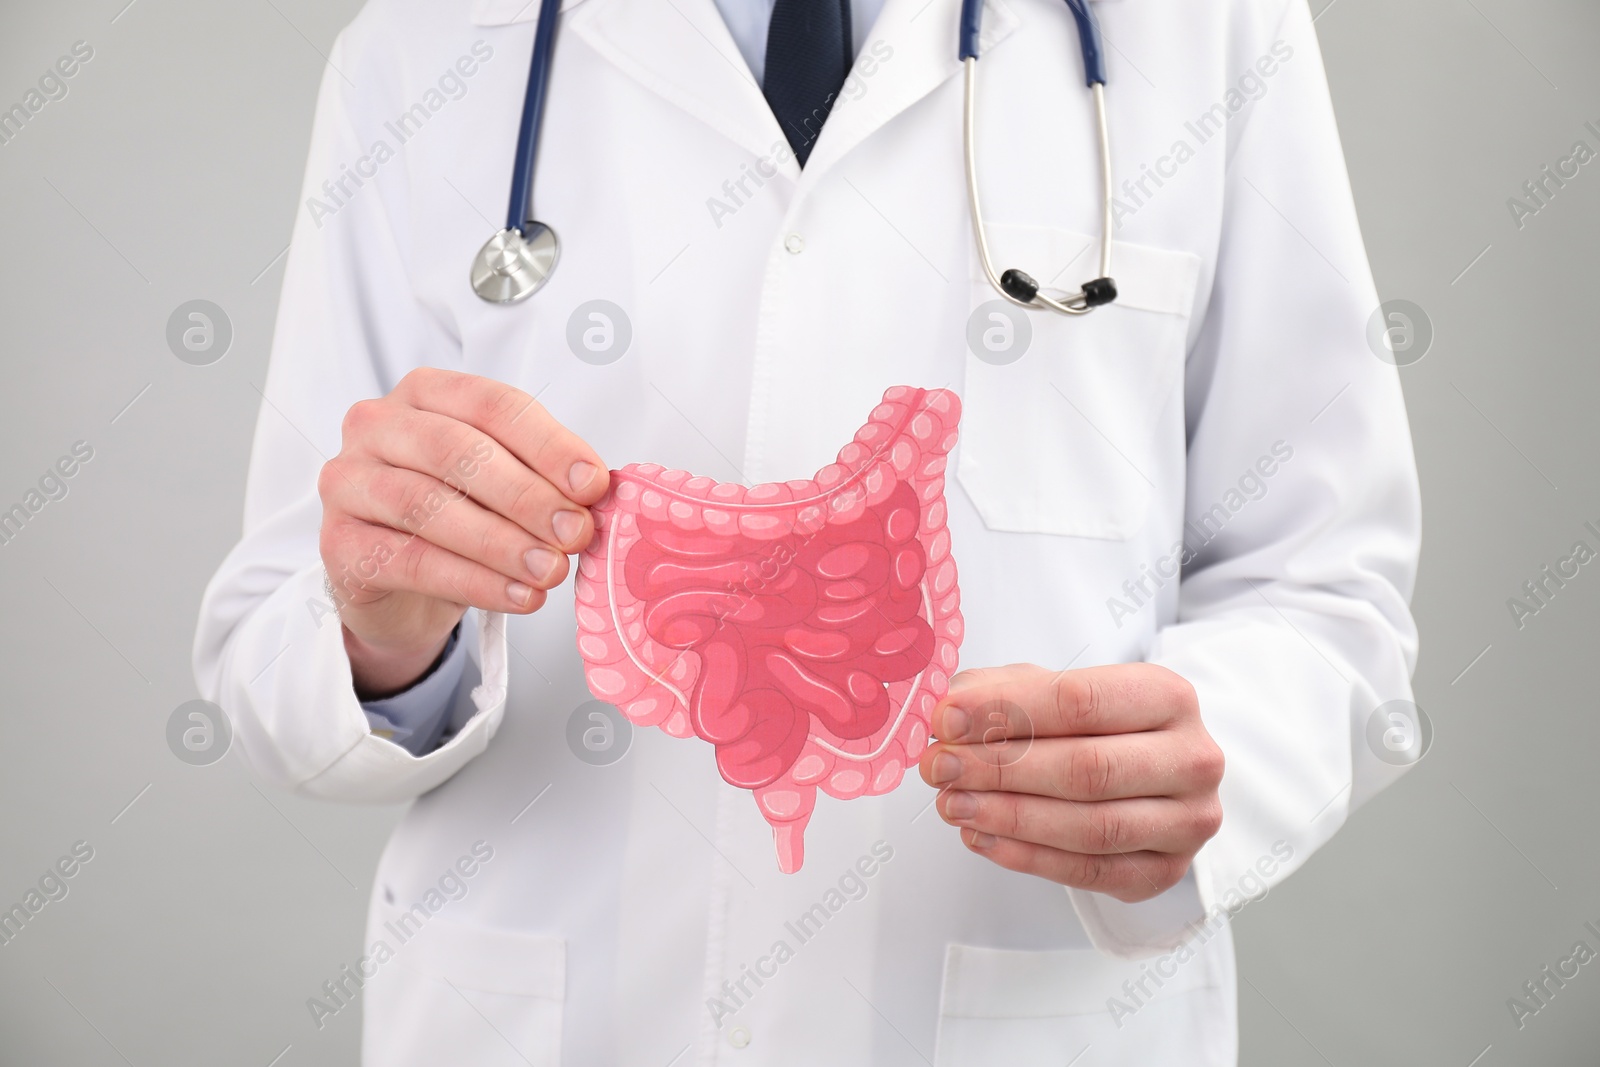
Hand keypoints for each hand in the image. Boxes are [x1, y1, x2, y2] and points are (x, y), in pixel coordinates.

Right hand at [317, 368, 608, 697]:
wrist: (400, 584)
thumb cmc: (458, 515)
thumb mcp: (503, 485)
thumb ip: (542, 477)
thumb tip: (595, 492)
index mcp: (425, 393)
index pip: (491, 404)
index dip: (547, 444)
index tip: (593, 484)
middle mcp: (377, 426)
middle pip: (456, 451)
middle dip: (527, 495)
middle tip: (576, 532)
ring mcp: (348, 482)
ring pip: (428, 506)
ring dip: (502, 542)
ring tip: (552, 570)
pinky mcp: (338, 544)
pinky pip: (411, 561)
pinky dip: (474, 581)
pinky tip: (519, 596)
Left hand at [917, 662, 1223, 901]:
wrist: (1147, 768)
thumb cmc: (1092, 723)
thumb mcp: (1048, 688)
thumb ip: (1000, 692)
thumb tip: (950, 714)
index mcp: (1169, 695)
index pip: (1081, 700)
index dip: (1007, 711)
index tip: (947, 720)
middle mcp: (1192, 758)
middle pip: (1088, 769)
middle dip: (1001, 769)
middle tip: (942, 768)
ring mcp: (1187, 821)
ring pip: (1091, 827)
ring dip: (1010, 817)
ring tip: (954, 805)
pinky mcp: (1166, 870)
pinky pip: (1090, 871)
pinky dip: (1028, 858)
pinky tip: (982, 838)